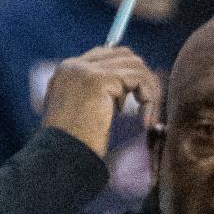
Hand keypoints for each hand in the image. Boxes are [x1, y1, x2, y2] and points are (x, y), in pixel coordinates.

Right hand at [41, 48, 160, 158]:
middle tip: (149, 108)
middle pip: (124, 55)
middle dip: (143, 80)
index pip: (108, 55)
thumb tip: (129, 89)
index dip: (130, 76)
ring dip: (149, 91)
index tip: (140, 103)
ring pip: (135, 65)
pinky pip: (138, 78)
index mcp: (68, 71)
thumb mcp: (87, 113)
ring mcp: (85, 70)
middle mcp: (74, 65)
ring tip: (147, 118)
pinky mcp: (98, 80)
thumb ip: (102, 96)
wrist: (63, 157)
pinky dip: (149, 98)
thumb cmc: (76, 146)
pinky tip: (144, 121)